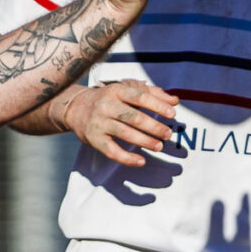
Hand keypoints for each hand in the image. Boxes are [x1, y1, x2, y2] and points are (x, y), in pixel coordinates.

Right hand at [63, 81, 178, 165]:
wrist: (76, 108)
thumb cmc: (109, 98)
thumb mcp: (127, 90)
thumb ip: (152, 93)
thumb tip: (175, 100)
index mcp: (116, 90)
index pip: (139, 97)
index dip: (157, 105)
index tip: (172, 114)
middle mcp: (106, 105)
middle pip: (133, 117)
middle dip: (153, 126)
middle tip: (168, 134)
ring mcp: (99, 123)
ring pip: (124, 133)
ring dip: (144, 141)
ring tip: (159, 146)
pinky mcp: (94, 139)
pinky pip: (112, 151)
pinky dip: (127, 158)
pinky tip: (141, 161)